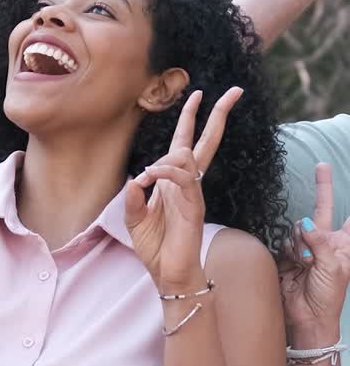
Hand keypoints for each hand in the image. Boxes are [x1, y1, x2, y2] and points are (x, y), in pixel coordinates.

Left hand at [125, 86, 242, 291]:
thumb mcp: (134, 218)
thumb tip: (135, 177)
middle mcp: (189, 183)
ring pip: (190, 157)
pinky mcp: (195, 208)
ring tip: (149, 174)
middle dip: (218, 114)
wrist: (168, 274)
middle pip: (208, 141)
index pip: (187, 142)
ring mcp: (194, 194)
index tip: (197, 93)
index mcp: (175, 182)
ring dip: (167, 158)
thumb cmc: (155, 246)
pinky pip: (184, 179)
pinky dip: (165, 171)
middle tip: (233, 90)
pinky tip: (150, 176)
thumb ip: (133, 197)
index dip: (190, 118)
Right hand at [280, 163, 349, 337]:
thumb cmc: (328, 296)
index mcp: (343, 245)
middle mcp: (325, 241)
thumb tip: (306, 223)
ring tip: (306, 262)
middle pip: (322, 209)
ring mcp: (306, 246)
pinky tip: (295, 263)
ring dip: (300, 242)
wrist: (307, 316)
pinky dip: (290, 250)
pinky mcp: (288, 253)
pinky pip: (286, 240)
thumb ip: (320, 242)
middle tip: (321, 165)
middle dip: (322, 186)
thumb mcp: (333, 267)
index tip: (333, 178)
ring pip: (298, 226)